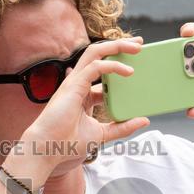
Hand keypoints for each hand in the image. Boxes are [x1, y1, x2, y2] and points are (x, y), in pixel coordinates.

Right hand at [16, 38, 149, 180]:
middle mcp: (79, 83)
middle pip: (99, 55)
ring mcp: (75, 82)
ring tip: (136, 47)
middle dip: (119, 46)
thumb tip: (143, 120)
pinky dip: (113, 66)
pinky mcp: (74, 84)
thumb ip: (122, 127)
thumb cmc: (68, 142)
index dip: (119, 67)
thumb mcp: (103, 134)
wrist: (49, 148)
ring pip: (95, 52)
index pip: (103, 74)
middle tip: (139, 44)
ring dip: (116, 46)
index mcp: (83, 94)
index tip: (137, 65)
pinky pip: (95, 66)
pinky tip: (128, 71)